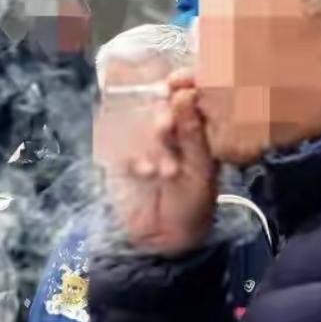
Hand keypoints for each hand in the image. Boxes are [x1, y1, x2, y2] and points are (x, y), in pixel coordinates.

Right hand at [105, 73, 217, 254]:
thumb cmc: (193, 204)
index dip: (183, 82)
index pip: (188, 92)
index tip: (178, 82)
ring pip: (137, 122)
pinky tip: (145, 174)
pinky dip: (132, 157)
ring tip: (161, 168)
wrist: (164, 239)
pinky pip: (119, 144)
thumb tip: (185, 93)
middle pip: (159, 103)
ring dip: (148, 141)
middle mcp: (168, 129)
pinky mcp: (120, 157)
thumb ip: (192, 132)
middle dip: (162, 114)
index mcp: (196, 127)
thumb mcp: (201, 169)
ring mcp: (141, 142)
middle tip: (164, 128)